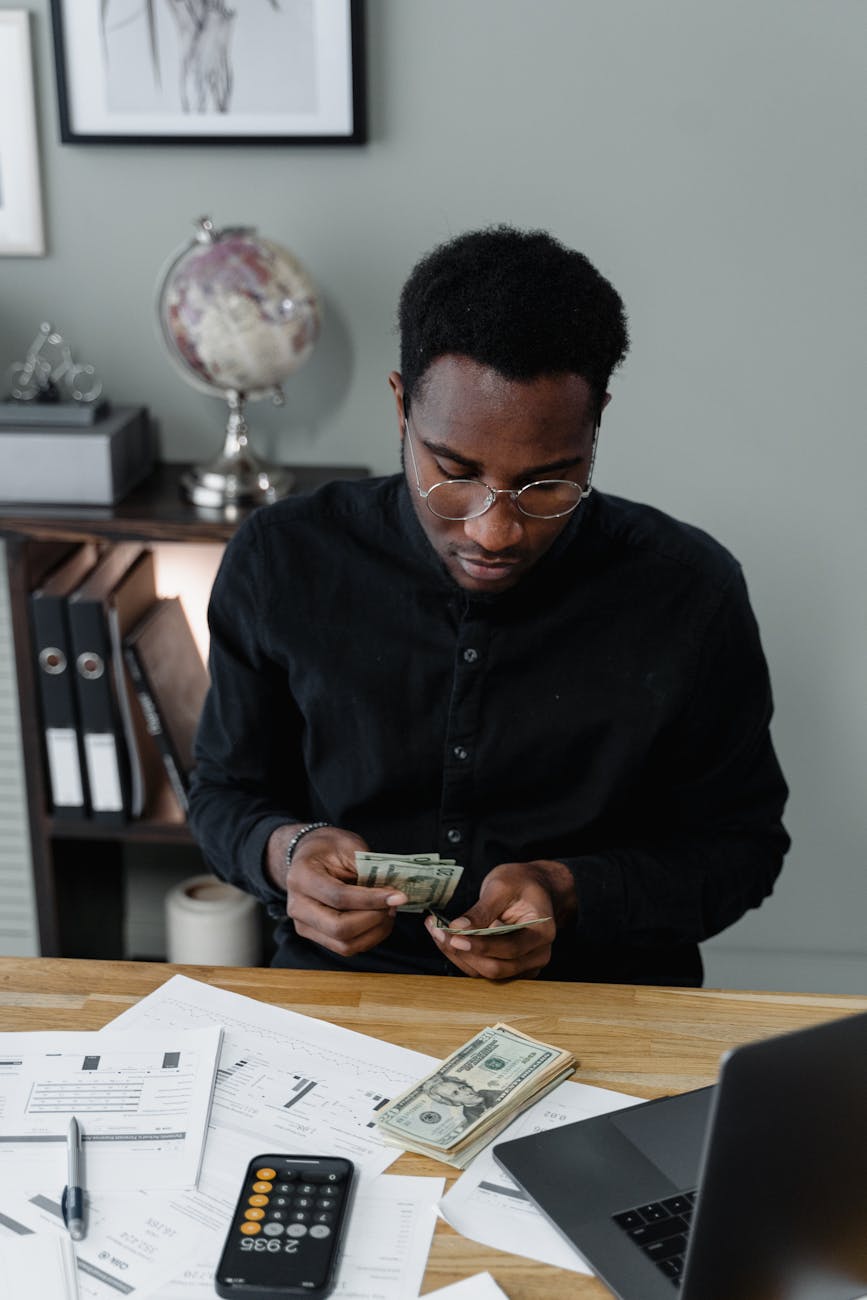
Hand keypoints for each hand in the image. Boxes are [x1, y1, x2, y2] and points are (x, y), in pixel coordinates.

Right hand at [267, 826, 407, 957]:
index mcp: (302, 877)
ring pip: (345, 945)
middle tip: (394, 903)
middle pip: (339, 928)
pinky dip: (369, 937)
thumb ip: (367, 868)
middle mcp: (297, 906)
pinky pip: (346, 947)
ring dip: (375, 931)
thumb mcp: (348, 846)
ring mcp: (304, 925)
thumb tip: (391, 894)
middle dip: (374, 918)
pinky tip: (379, 920)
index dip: (372, 899)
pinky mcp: (316, 936)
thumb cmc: (329, 848)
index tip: (399, 896)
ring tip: (389, 911)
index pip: (339, 897)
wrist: (308, 856)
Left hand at [425, 860, 575, 980]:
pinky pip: (483, 969)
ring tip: (437, 931)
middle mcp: (537, 955)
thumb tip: (458, 928)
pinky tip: (447, 938)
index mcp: (542, 933)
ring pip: (486, 972)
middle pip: (496, 967)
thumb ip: (482, 909)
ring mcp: (525, 965)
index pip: (510, 948)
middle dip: (464, 952)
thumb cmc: (521, 883)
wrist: (535, 888)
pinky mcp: (510, 968)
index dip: (481, 945)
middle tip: (438, 931)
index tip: (454, 935)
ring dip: (458, 955)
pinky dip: (463, 956)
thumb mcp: (502, 886)